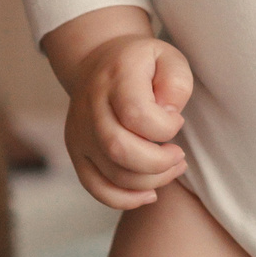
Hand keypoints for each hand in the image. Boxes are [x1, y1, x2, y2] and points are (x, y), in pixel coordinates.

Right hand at [41, 8, 192, 210]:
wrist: (99, 60)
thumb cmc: (143, 63)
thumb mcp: (169, 58)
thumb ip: (176, 83)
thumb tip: (168, 115)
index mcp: (116, 76)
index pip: (137, 114)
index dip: (165, 127)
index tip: (177, 121)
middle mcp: (91, 104)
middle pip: (119, 149)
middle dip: (158, 163)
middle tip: (178, 154)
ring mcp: (80, 130)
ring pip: (111, 173)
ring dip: (150, 181)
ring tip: (171, 167)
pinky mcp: (77, 151)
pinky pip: (95, 187)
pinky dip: (124, 198)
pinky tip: (149, 193)